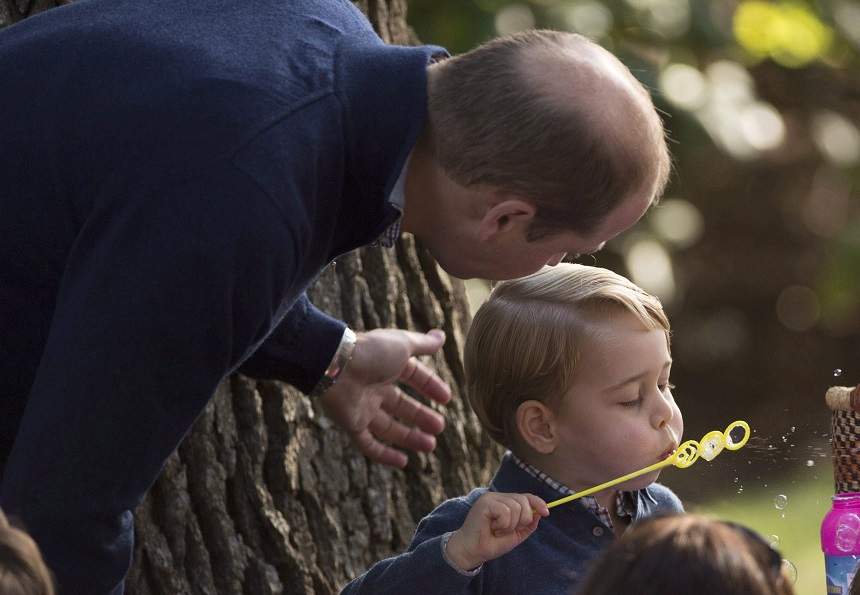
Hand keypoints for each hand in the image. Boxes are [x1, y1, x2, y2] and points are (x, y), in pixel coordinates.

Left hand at [319, 328, 451, 467]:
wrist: (334, 365)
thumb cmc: (370, 352)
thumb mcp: (403, 344)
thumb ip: (423, 344)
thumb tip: (442, 336)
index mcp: (387, 366)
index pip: (414, 377)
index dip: (430, 387)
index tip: (447, 399)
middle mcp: (375, 387)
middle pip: (402, 406)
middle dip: (421, 417)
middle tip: (440, 427)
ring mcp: (363, 407)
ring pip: (389, 427)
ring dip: (410, 437)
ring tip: (430, 446)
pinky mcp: (351, 424)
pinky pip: (369, 444)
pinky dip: (385, 454)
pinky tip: (403, 462)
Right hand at [446, 492, 548, 570]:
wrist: (473, 552)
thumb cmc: (491, 543)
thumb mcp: (514, 534)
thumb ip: (527, 524)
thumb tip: (540, 513)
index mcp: (504, 502)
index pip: (525, 496)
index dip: (538, 502)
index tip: (547, 512)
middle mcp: (498, 497)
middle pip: (523, 500)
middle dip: (522, 520)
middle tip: (506, 531)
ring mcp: (490, 498)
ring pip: (515, 507)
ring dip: (510, 525)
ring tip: (497, 530)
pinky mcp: (485, 503)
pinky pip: (505, 511)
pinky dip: (503, 524)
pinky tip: (492, 527)